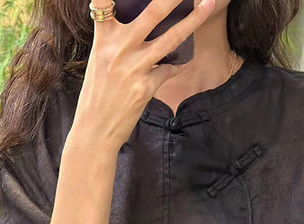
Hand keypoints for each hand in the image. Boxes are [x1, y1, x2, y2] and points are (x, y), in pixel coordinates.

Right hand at [69, 0, 215, 150]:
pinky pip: (169, 69)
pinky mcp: (146, 87)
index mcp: (103, 39)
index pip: (103, 2)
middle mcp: (118, 49)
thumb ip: (117, 40)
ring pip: (171, 38)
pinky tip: (180, 62)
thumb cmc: (97, 95)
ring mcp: (134, 67)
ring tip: (208, 5)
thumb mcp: (99, 61)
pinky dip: (176, 64)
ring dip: (194, 20)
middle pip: (153, 12)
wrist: (95, 130)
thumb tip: (144, 26)